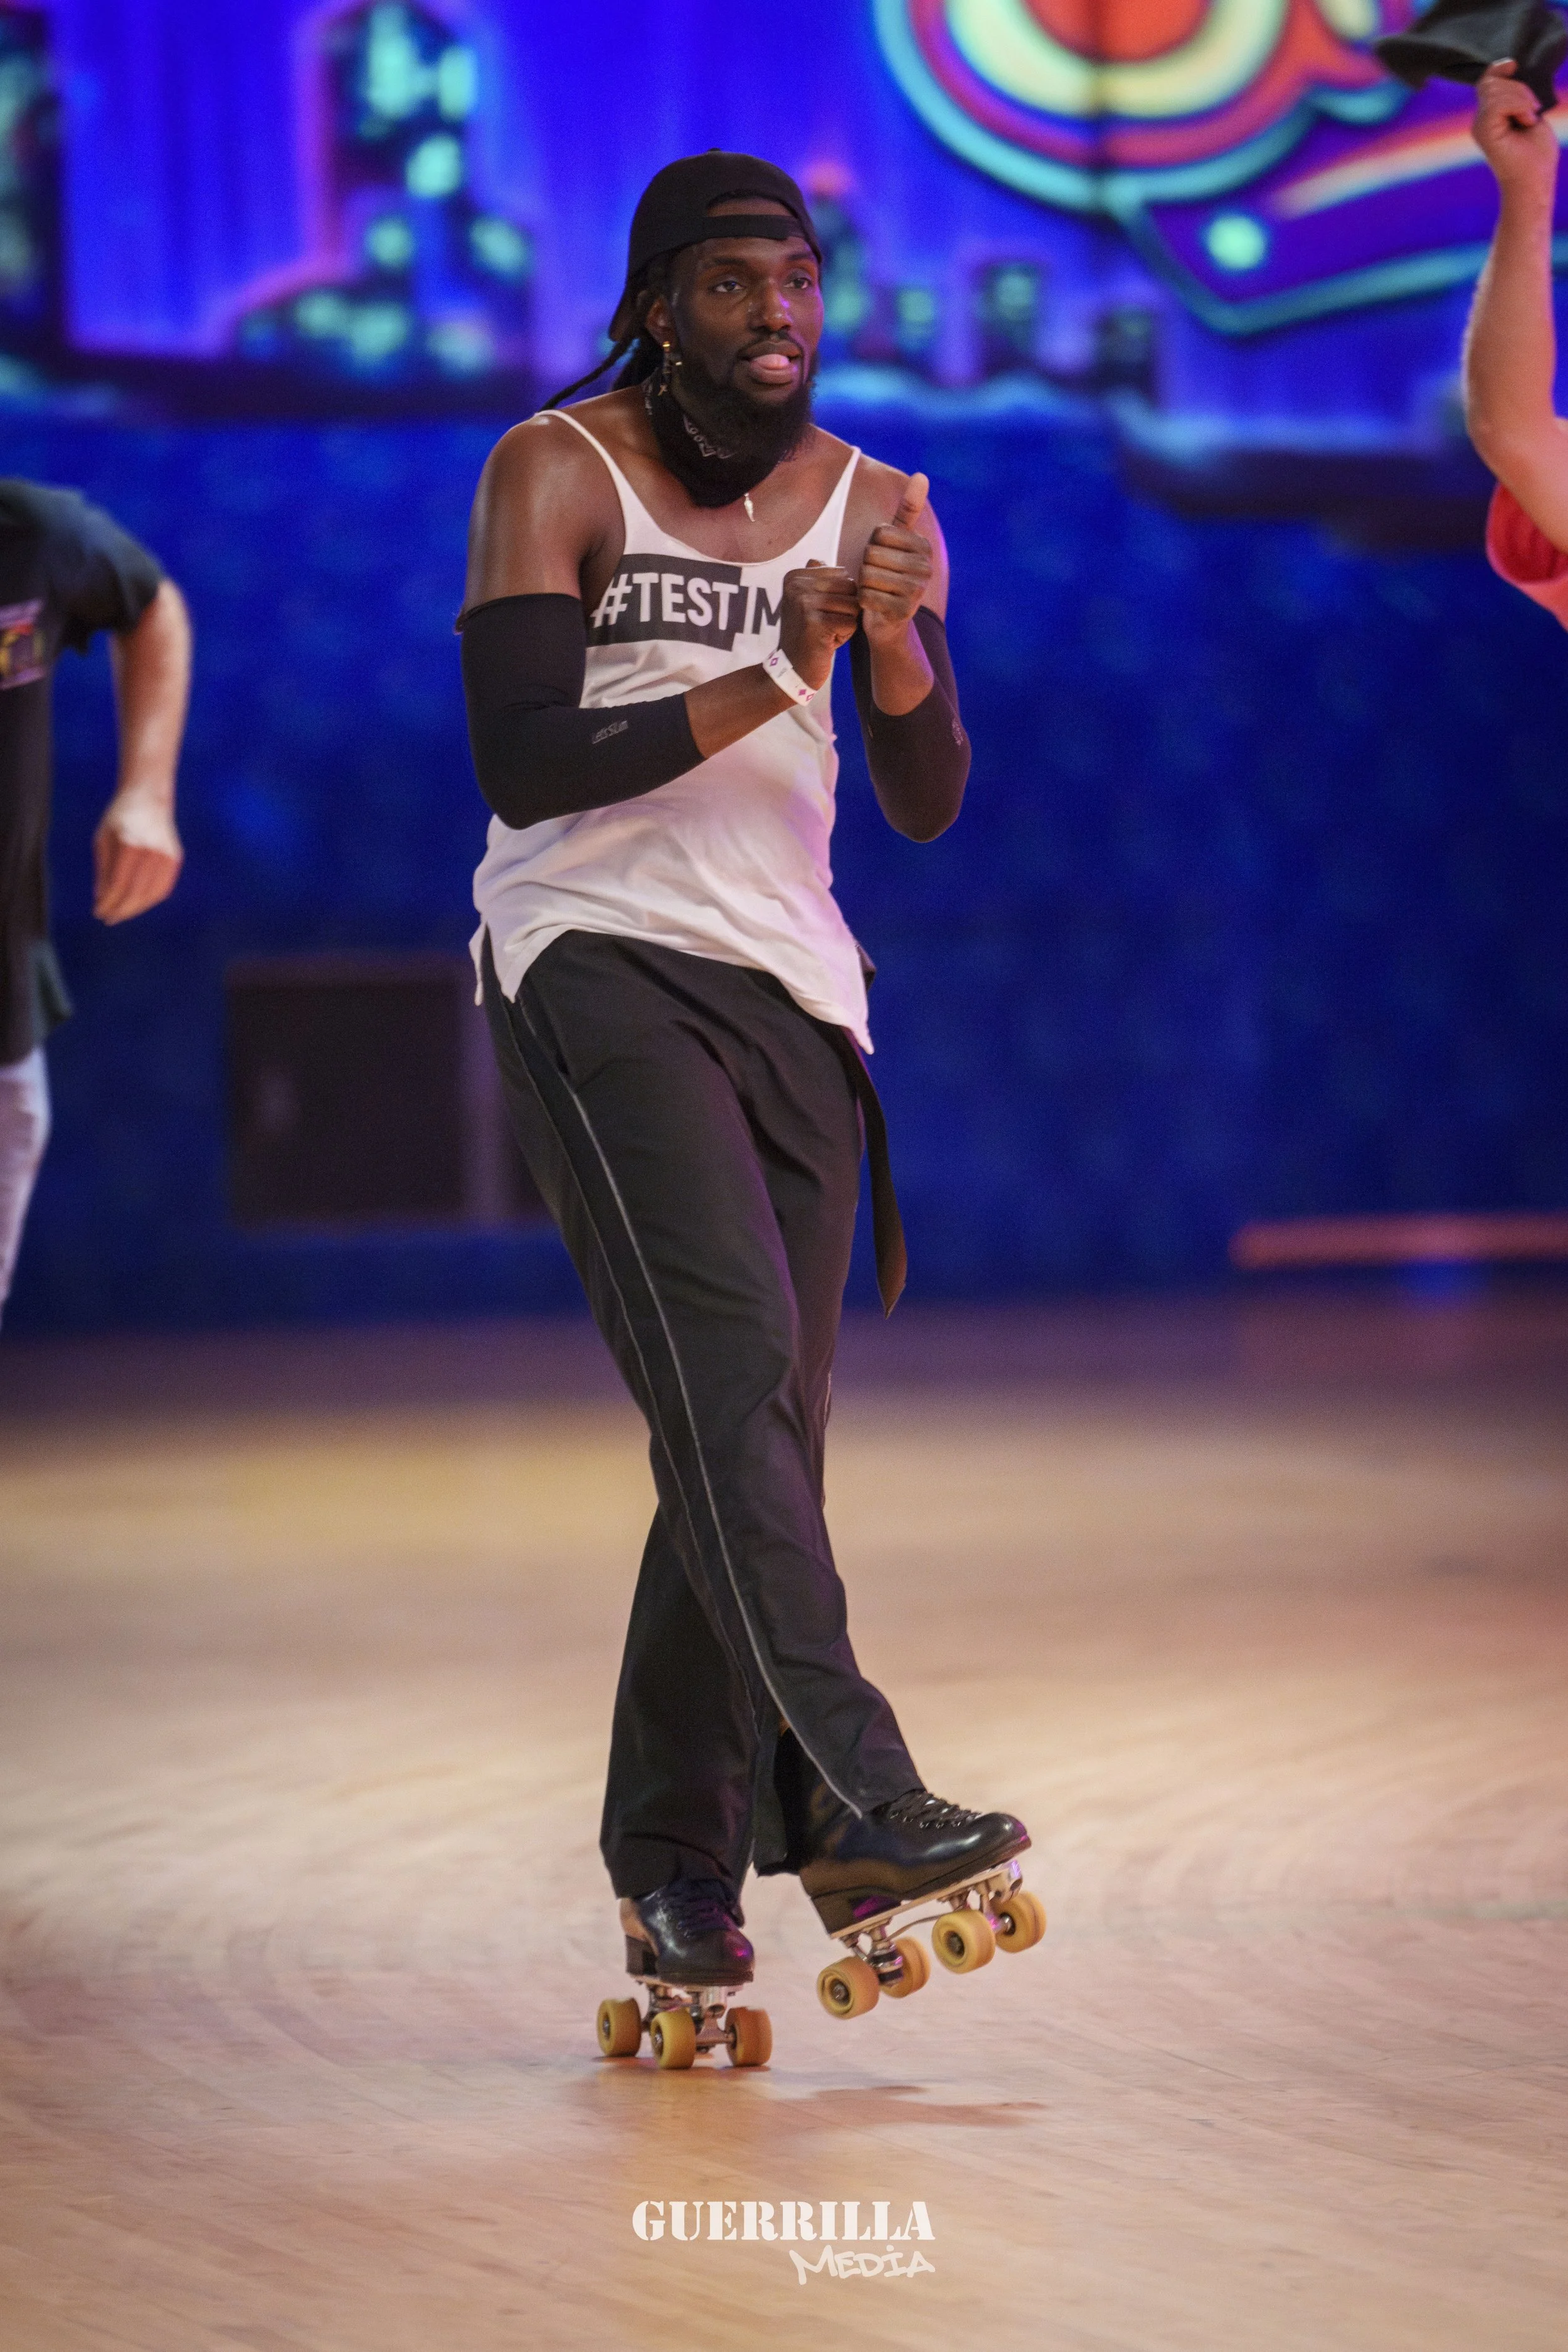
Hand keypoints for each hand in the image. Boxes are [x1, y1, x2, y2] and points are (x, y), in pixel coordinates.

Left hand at [93, 793, 182, 923]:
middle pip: (135, 892)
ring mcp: (166, 856)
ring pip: (151, 894)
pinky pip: (163, 888)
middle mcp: (151, 851)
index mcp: (130, 844)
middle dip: (120, 909)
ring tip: (121, 914)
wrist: (149, 797)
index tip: (99, 912)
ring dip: (135, 908)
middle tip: (109, 919)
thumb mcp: (103, 838)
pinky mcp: (175, 858)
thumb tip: (102, 898)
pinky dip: (150, 900)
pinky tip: (138, 904)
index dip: (108, 902)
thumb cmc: (120, 817)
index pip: (118, 884)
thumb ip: (103, 869)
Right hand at [779, 560, 860, 689]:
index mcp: (795, 576)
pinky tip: (827, 643)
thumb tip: (818, 559)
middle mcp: (797, 586)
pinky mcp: (815, 623)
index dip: (840, 597)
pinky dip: (845, 636)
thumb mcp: (803, 602)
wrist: (791, 670)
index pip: (843, 574)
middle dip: (846, 609)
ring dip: (846, 623)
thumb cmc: (806, 635)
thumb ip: (813, 579)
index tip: (820, 613)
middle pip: (850, 588)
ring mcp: (805, 604)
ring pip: (853, 605)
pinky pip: (851, 623)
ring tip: (825, 633)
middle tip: (826, 625)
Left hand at [858, 472, 933, 647]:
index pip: (880, 533)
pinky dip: (863, 601)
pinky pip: (866, 596)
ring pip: (868, 574)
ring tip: (876, 590)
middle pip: (872, 554)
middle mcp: (925, 567)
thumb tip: (921, 476)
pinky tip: (874, 606)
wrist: (890, 621)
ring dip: (863, 584)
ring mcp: (916, 591)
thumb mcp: (897, 542)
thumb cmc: (889, 575)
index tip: (882, 559)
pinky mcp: (903, 611)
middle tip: (877, 579)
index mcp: (923, 547)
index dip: (872, 546)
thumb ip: (908, 511)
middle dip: (866, 566)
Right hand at [1473, 61, 1559, 201]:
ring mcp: (1480, 126)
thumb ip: (1517, 95)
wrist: (1534, 180)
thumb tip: (1512, 69)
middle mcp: (1480, 120)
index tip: (1514, 65)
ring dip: (1521, 97)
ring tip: (1530, 118)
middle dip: (1519, 88)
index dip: (1498, 69)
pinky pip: (1497, 103)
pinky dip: (1518, 105)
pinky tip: (1527, 120)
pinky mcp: (1483, 132)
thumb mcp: (1530, 113)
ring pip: (1495, 90)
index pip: (1487, 81)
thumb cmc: (1537, 153)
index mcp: (1490, 116)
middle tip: (1533, 111)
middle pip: (1492, 82)